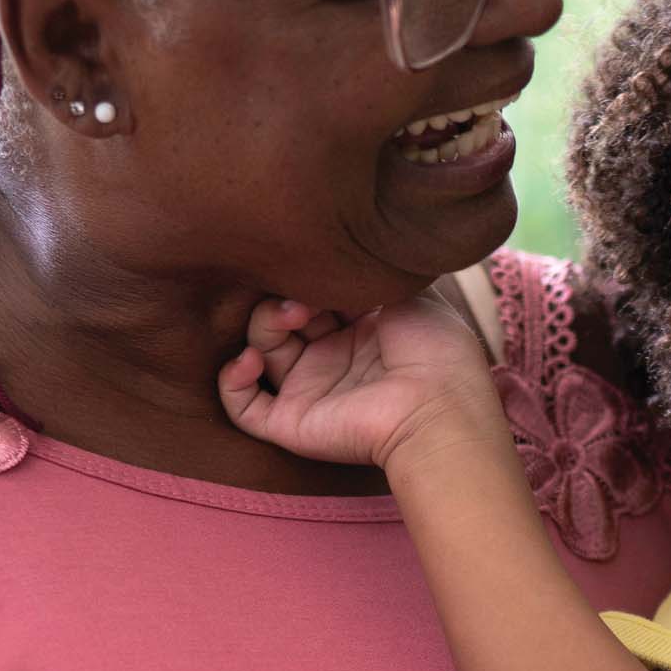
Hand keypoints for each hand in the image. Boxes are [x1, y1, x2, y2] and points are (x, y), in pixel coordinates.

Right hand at [218, 291, 500, 472]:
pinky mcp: (291, 422)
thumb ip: (373, 268)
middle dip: (284, 297)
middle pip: (282, 317)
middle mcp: (332, 357)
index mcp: (361, 327)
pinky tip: (250, 359)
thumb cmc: (436, 348)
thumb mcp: (411, 290)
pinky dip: (232, 380)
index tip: (320, 266)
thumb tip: (342, 247)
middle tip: (306, 296)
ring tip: (291, 316)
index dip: (309, 277)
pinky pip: (241, 405)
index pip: (314, 293)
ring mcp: (310, 390)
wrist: (438, 406)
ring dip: (263, 325)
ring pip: (259, 350)